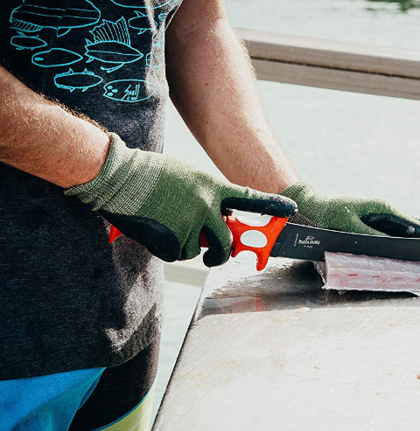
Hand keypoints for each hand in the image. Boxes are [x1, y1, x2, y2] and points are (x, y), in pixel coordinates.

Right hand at [66, 134, 296, 266]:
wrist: (118, 176)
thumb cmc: (149, 175)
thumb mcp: (186, 176)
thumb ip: (206, 195)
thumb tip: (218, 217)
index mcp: (211, 186)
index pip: (248, 198)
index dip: (271, 206)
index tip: (291, 209)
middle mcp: (206, 205)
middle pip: (225, 242)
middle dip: (221, 254)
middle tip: (215, 256)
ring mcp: (190, 224)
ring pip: (196, 251)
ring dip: (184, 246)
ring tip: (165, 226)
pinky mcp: (171, 239)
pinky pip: (176, 255)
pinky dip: (166, 249)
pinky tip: (155, 230)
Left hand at [280, 181, 419, 237]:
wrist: (316, 206)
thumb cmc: (330, 215)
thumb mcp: (348, 226)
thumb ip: (371, 235)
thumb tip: (391, 245)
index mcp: (383, 209)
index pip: (413, 225)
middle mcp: (388, 211)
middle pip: (418, 224)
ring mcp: (386, 216)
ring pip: (414, 225)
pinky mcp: (381, 221)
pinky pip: (404, 229)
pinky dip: (419, 232)